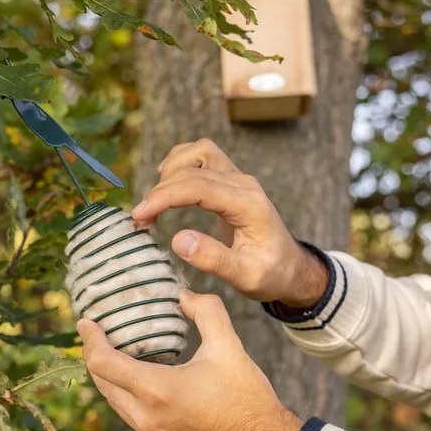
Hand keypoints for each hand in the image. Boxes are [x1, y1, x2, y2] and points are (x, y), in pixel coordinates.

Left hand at [77, 289, 302, 430]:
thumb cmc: (248, 399)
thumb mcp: (229, 347)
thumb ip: (206, 311)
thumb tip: (184, 295)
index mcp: (155, 391)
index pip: (102, 363)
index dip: (89, 339)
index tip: (86, 322)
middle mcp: (145, 416)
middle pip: (101, 382)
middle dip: (94, 354)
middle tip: (98, 331)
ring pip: (113, 400)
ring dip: (108, 375)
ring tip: (114, 350)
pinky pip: (128, 413)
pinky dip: (123, 392)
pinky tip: (138, 377)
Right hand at [131, 138, 327, 308]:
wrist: (291, 268)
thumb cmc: (271, 275)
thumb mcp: (246, 277)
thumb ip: (214, 260)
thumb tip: (178, 240)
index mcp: (248, 205)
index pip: (199, 187)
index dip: (165, 197)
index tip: (139, 215)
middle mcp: (244, 184)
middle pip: (194, 169)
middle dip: (161, 191)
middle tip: (140, 219)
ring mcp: (239, 179)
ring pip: (200, 152)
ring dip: (172, 170)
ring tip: (153, 201)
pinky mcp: (232, 181)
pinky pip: (204, 156)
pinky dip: (181, 163)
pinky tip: (167, 183)